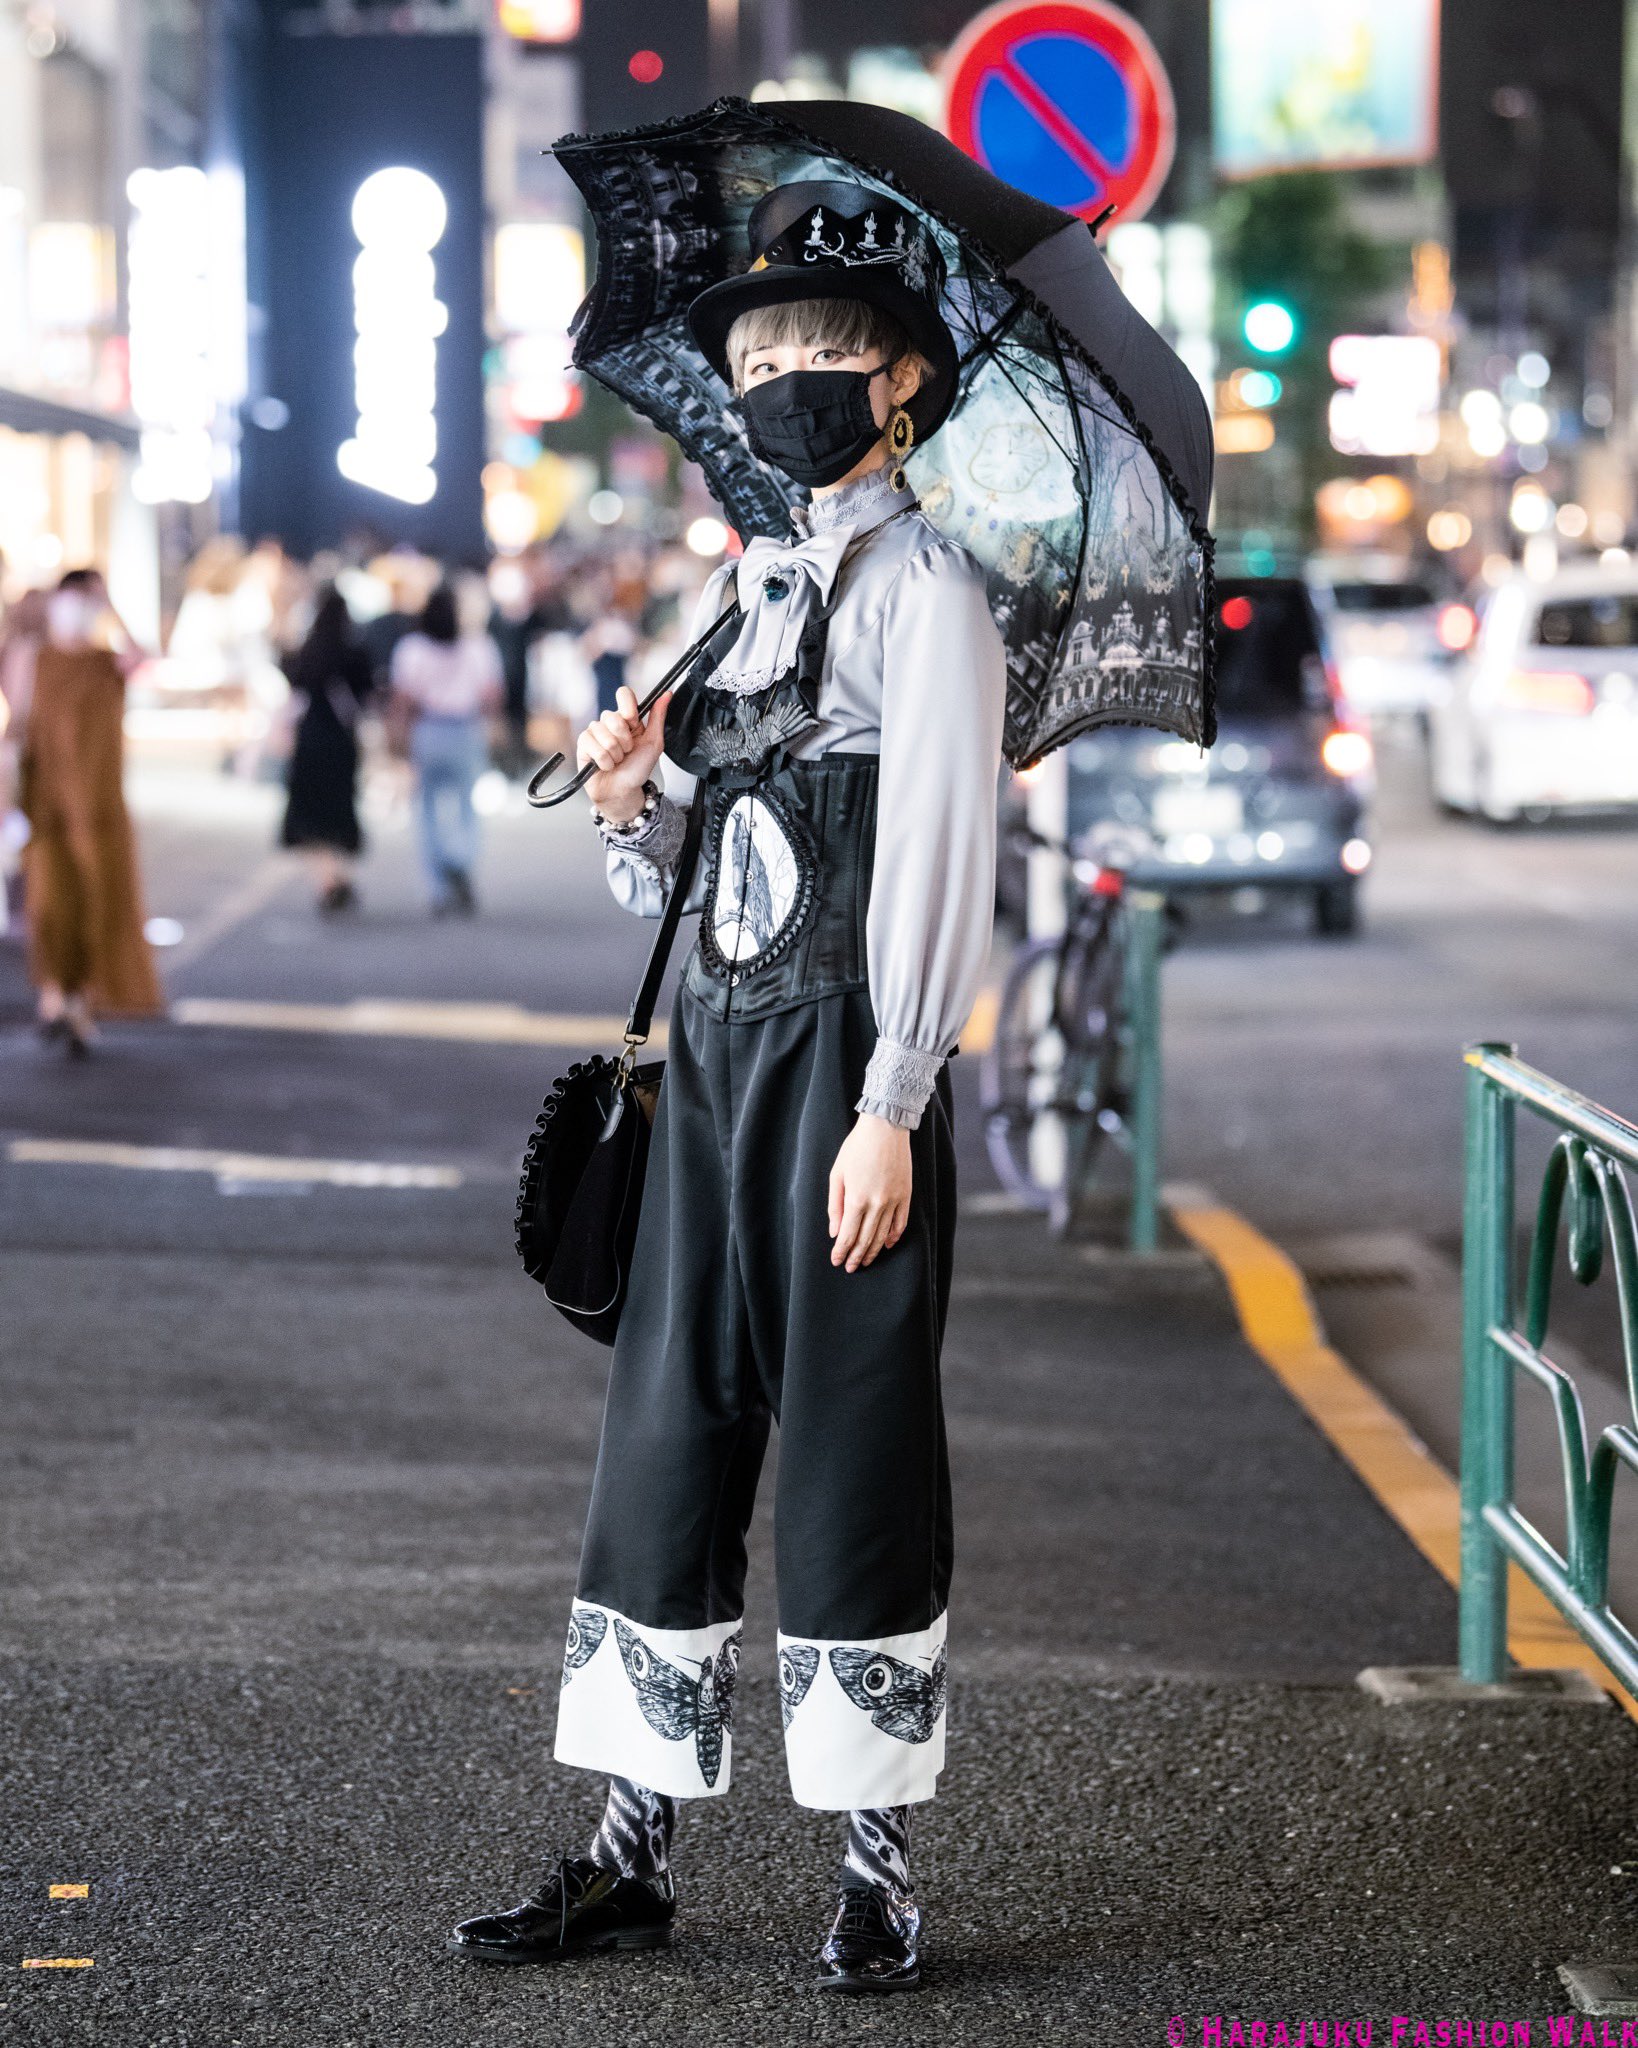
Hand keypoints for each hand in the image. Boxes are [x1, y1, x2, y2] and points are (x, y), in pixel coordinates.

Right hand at [577, 682, 670, 821]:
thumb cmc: (637, 769)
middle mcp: (609, 722)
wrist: (623, 791)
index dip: (628, 707)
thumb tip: (667, 694)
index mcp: (627, 718)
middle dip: (624, 740)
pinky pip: (592, 745)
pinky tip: (605, 765)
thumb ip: (658, 717)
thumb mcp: (654, 743)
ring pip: (603, 734)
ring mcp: (594, 732)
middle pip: (612, 716)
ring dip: (615, 753)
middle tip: (627, 752)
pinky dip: (603, 760)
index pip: (624, 694)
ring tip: (617, 760)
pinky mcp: (583, 744)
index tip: (633, 722)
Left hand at [828, 1115, 911, 1271]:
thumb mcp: (837, 1174)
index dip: (841, 1251)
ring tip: (866, 1261)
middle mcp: (876, 1203)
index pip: (847, 1235)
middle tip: (851, 1267)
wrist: (885, 1128)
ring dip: (873, 1251)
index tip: (837, 1261)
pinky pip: (900, 1223)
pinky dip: (893, 1236)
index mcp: (856, 1199)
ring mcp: (894, 1200)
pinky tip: (886, 1244)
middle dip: (856, 1256)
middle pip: (865, 1239)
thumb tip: (834, 1232)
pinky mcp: (906, 1195)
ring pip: (883, 1235)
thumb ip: (834, 1205)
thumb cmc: (856, 1148)